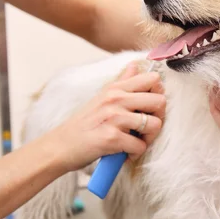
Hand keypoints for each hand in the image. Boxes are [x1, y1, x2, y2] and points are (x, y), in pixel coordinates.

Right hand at [49, 63, 165, 170]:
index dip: (158, 94)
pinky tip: (125, 153)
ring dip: (148, 138)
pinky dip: (135, 153)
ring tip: (136, 142)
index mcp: (115, 89)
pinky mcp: (112, 138)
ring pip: (154, 124)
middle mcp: (115, 99)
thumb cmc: (84, 124)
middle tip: (146, 128)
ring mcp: (114, 118)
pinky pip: (140, 146)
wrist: (60, 146)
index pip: (152, 79)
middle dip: (158, 117)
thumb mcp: (101, 97)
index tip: (149, 108)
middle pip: (159, 101)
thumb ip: (122, 82)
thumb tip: (136, 65)